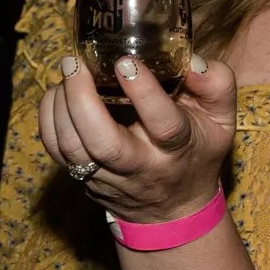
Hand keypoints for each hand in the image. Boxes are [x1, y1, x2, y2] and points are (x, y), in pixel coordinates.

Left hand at [37, 47, 236, 225]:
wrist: (173, 209)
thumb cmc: (196, 151)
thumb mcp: (221, 119)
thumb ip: (215, 83)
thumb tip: (190, 60)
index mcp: (177, 148)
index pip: (163, 124)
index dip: (144, 92)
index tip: (125, 62)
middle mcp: (140, 166)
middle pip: (103, 143)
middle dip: (82, 101)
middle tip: (75, 64)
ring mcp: (107, 177)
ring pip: (73, 149)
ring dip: (60, 107)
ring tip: (67, 72)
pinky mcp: (84, 180)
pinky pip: (56, 153)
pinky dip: (48, 120)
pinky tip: (56, 94)